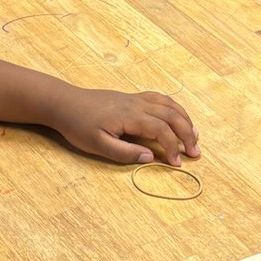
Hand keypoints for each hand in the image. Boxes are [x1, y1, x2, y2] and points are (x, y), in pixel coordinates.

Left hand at [48, 87, 199, 165]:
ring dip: (185, 119)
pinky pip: (161, 98)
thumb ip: (124, 152)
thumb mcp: (97, 145)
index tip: (177, 164)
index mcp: (130, 116)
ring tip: (195, 135)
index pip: (161, 130)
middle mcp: (137, 104)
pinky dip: (175, 108)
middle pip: (172, 115)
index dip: (173, 147)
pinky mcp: (132, 97)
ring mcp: (136, 98)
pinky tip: (178, 118)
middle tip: (195, 152)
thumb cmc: (78, 125)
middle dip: (187, 133)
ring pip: (170, 104)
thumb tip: (150, 157)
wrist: (64, 102)